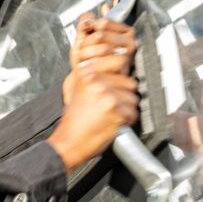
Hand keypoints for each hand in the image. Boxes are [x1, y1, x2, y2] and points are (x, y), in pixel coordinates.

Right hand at [50, 16, 139, 171]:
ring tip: (109, 114)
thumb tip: (122, 62)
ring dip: (126, 109)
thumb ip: (97, 73)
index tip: (115, 84)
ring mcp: (107, 95)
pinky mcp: (116, 111)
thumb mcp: (78, 88)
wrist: (68, 141)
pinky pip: (133, 113)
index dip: (121, 74)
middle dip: (124, 95)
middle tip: (109, 105)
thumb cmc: (75, 118)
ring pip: (133, 98)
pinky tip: (112, 123)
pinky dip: (126, 121)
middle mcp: (97, 80)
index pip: (120, 60)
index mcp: (87, 71)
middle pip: (130, 81)